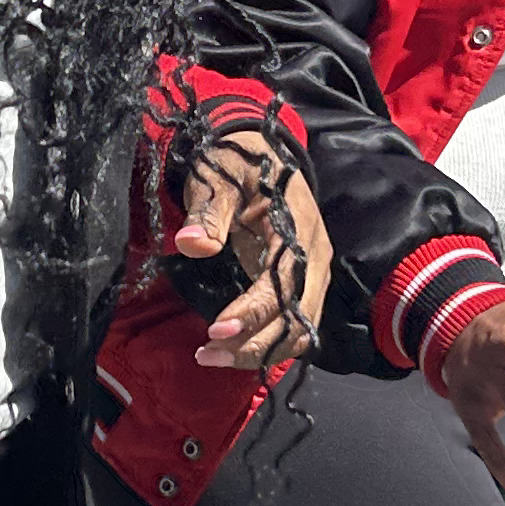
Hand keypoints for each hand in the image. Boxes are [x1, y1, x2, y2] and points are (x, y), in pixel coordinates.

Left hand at [172, 131, 332, 373]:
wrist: (256, 149)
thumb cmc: (234, 164)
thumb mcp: (216, 181)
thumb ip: (207, 214)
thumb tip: (191, 244)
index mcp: (297, 231)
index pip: (284, 286)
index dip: (253, 313)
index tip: (215, 331)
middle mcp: (313, 257)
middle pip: (298, 320)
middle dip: (255, 345)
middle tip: (207, 355)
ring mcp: (311, 271)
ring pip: (299, 329)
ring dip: (261, 350)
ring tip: (212, 357)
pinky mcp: (300, 280)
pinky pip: (294, 322)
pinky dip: (268, 341)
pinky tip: (233, 349)